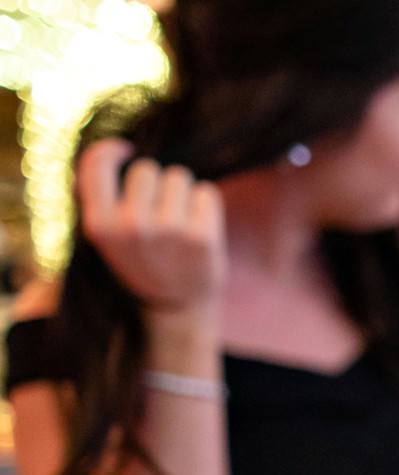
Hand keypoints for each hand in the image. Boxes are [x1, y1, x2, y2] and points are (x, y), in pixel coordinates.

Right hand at [76, 138, 226, 317]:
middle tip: (159, 212)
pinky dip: (206, 205)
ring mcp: (169, 231)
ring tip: (179, 222)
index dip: (111, 150)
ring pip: (179, 176)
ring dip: (182, 192)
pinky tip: (198, 228)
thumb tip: (107, 149)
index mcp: (100, 225)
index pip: (96, 165)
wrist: (176, 305)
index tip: (126, 150)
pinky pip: (207, 192)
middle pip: (147, 168)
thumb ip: (100, 199)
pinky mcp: (202, 236)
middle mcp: (131, 226)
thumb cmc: (143, 260)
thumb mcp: (108, 237)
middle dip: (156, 182)